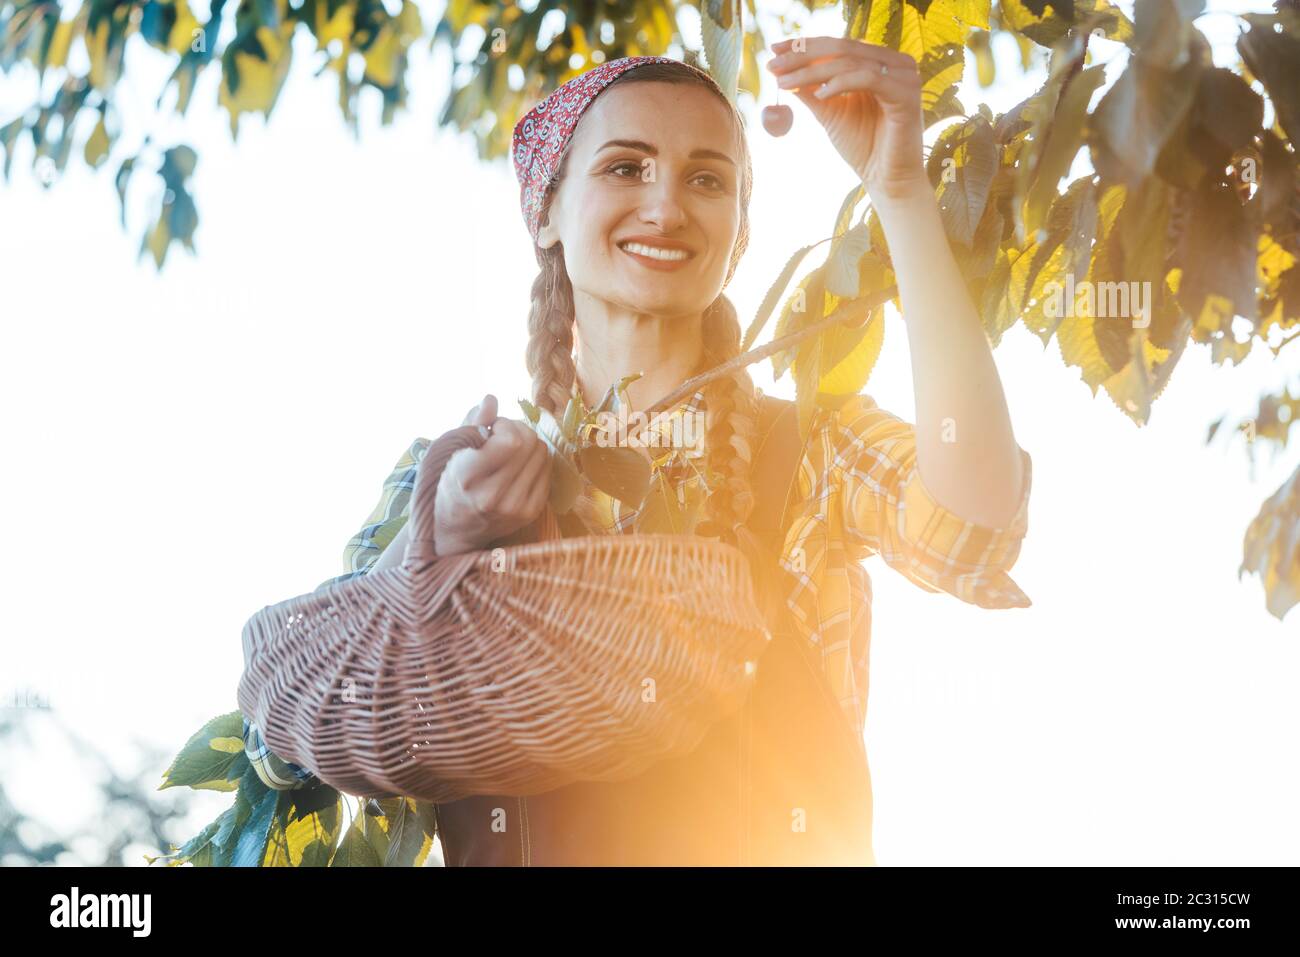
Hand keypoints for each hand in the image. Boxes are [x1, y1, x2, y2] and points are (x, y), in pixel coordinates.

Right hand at [432, 394, 551, 555]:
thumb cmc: (453, 482)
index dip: (505, 426)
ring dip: (530, 445)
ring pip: (543, 454)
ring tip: (511, 452)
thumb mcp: (452, 450)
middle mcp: (492, 496)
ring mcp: (514, 507)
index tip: (492, 430)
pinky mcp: (530, 513)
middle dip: (519, 431)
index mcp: (468, 477)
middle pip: (530, 444)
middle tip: (504, 437)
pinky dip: (536, 462)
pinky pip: (548, 471)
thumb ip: (472, 422)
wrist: (456, 529)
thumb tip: (491, 399)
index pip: (511, 440)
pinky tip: (520, 466)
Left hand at [766, 36, 927, 203]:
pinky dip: (840, 83)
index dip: (805, 45)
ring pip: (850, 62)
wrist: (886, 179)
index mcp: (879, 63)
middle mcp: (895, 63)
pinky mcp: (907, 93)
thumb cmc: (862, 147)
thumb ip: (811, 89)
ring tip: (785, 83)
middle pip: (843, 48)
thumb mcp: (830, 112)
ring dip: (813, 71)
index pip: (838, 44)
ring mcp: (904, 76)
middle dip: (804, 55)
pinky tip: (818, 95)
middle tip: (774, 63)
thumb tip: (781, 69)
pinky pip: (868, 79)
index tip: (774, 48)